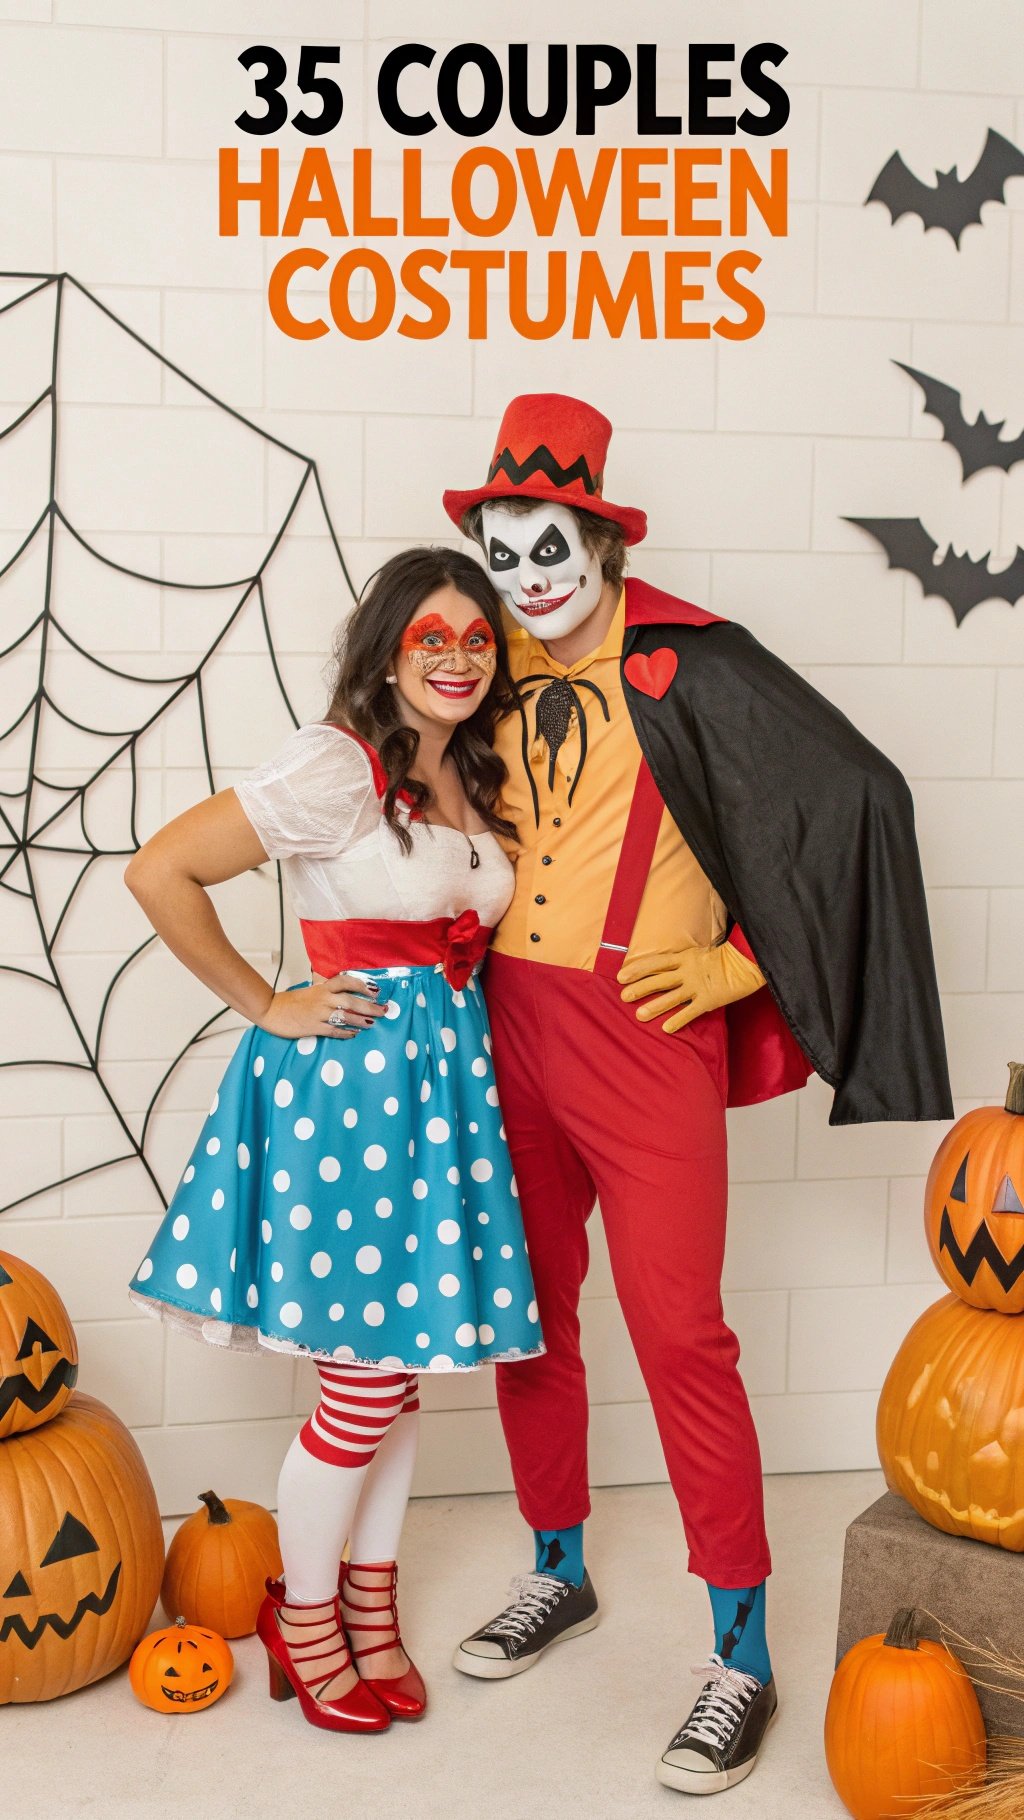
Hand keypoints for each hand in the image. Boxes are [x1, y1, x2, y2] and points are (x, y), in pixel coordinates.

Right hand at [257, 973, 389, 1040]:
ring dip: (361, 1020)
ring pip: (345, 1016)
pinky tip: (353, 1034)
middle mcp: (322, 999)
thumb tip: (344, 993)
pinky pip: (333, 1031)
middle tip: (383, 1010)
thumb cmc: (291, 1002)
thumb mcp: (310, 991)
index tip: (374, 990)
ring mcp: (318, 1014)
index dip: (361, 985)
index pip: (345, 981)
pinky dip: (345, 1033)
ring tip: (372, 1023)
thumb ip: (326, 991)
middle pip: (351, 1000)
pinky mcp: (313, 1027)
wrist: (271, 1010)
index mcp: (322, 988)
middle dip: (369, 1006)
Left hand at [618, 941, 763, 1033]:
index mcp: (684, 958)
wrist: (745, 963)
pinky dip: (678, 1020)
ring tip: (639, 1015)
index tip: (621, 976)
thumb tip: (661, 968)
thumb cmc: (722, 958)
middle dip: (639, 988)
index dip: (637, 969)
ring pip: (671, 997)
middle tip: (623, 997)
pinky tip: (666, 1029)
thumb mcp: (697, 954)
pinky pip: (690, 1012)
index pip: (655, 963)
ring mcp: (697, 986)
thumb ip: (680, 962)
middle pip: (658, 980)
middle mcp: (687, 971)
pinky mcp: (709, 1000)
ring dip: (654, 1006)